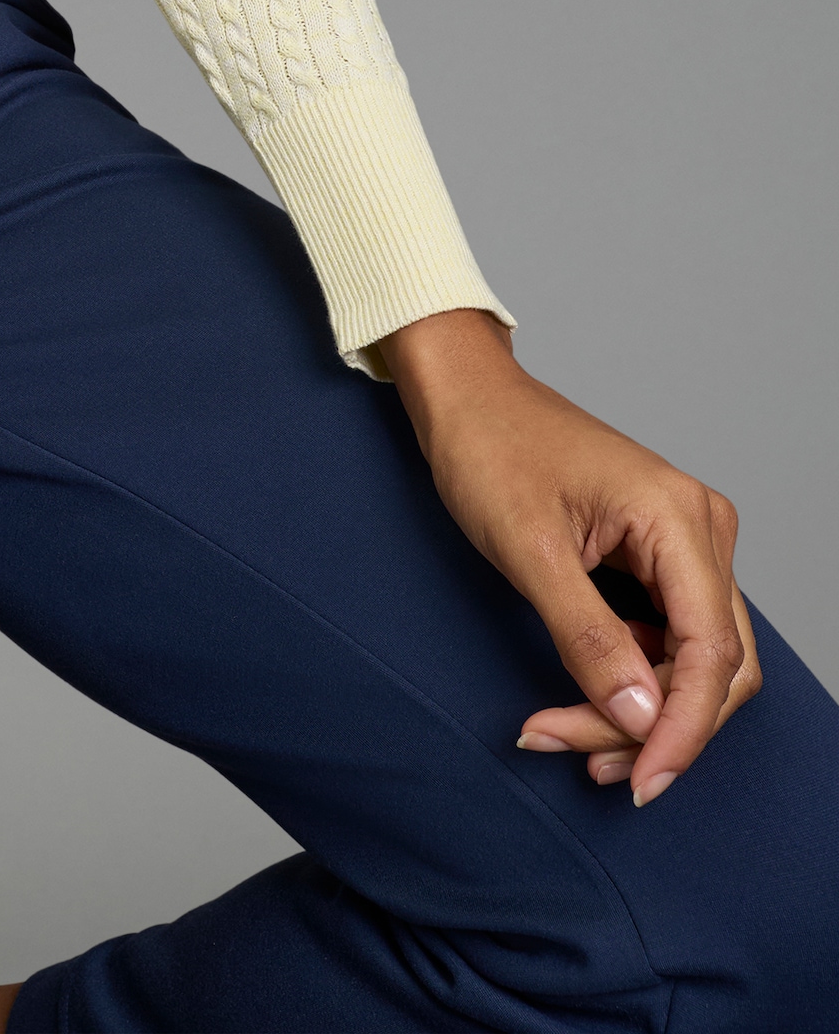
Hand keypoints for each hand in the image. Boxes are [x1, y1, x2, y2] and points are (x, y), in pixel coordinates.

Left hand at [377, 307, 758, 806]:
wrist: (465, 396)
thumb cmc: (490, 449)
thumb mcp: (529, 550)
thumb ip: (589, 638)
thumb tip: (645, 721)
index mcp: (679, 518)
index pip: (713, 653)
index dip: (684, 731)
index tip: (640, 782)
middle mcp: (700, 529)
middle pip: (712, 667)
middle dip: (651, 725)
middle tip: (576, 756)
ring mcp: (684, 543)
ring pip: (693, 662)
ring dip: (640, 713)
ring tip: (565, 735)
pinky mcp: (660, 557)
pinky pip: (668, 639)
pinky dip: (632, 681)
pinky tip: (583, 705)